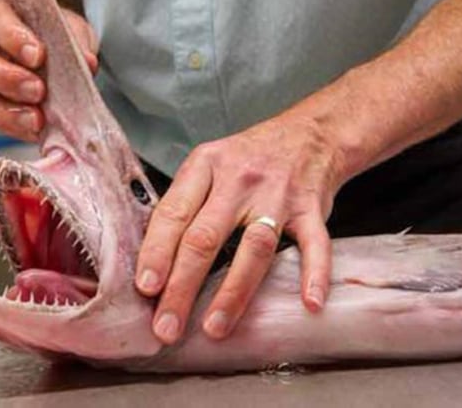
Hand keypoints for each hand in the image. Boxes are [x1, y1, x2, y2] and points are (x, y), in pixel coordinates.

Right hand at [0, 0, 98, 139]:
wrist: (57, 54)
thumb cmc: (56, 36)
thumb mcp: (72, 30)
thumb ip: (77, 42)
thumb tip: (87, 63)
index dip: (12, 38)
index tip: (38, 55)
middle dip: (6, 78)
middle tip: (37, 90)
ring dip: (7, 111)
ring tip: (37, 119)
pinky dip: (15, 128)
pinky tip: (37, 130)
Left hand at [135, 114, 343, 343]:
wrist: (309, 133)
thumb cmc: (249, 157)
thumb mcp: (209, 163)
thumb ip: (185, 202)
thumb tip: (151, 258)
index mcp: (206, 165)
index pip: (173, 213)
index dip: (156, 252)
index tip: (145, 288)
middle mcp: (239, 179)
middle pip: (205, 238)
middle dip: (182, 287)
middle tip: (167, 326)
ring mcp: (278, 194)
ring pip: (254, 247)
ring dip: (233, 292)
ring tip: (214, 327)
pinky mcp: (312, 208)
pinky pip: (315, 243)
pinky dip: (315, 273)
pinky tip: (309, 302)